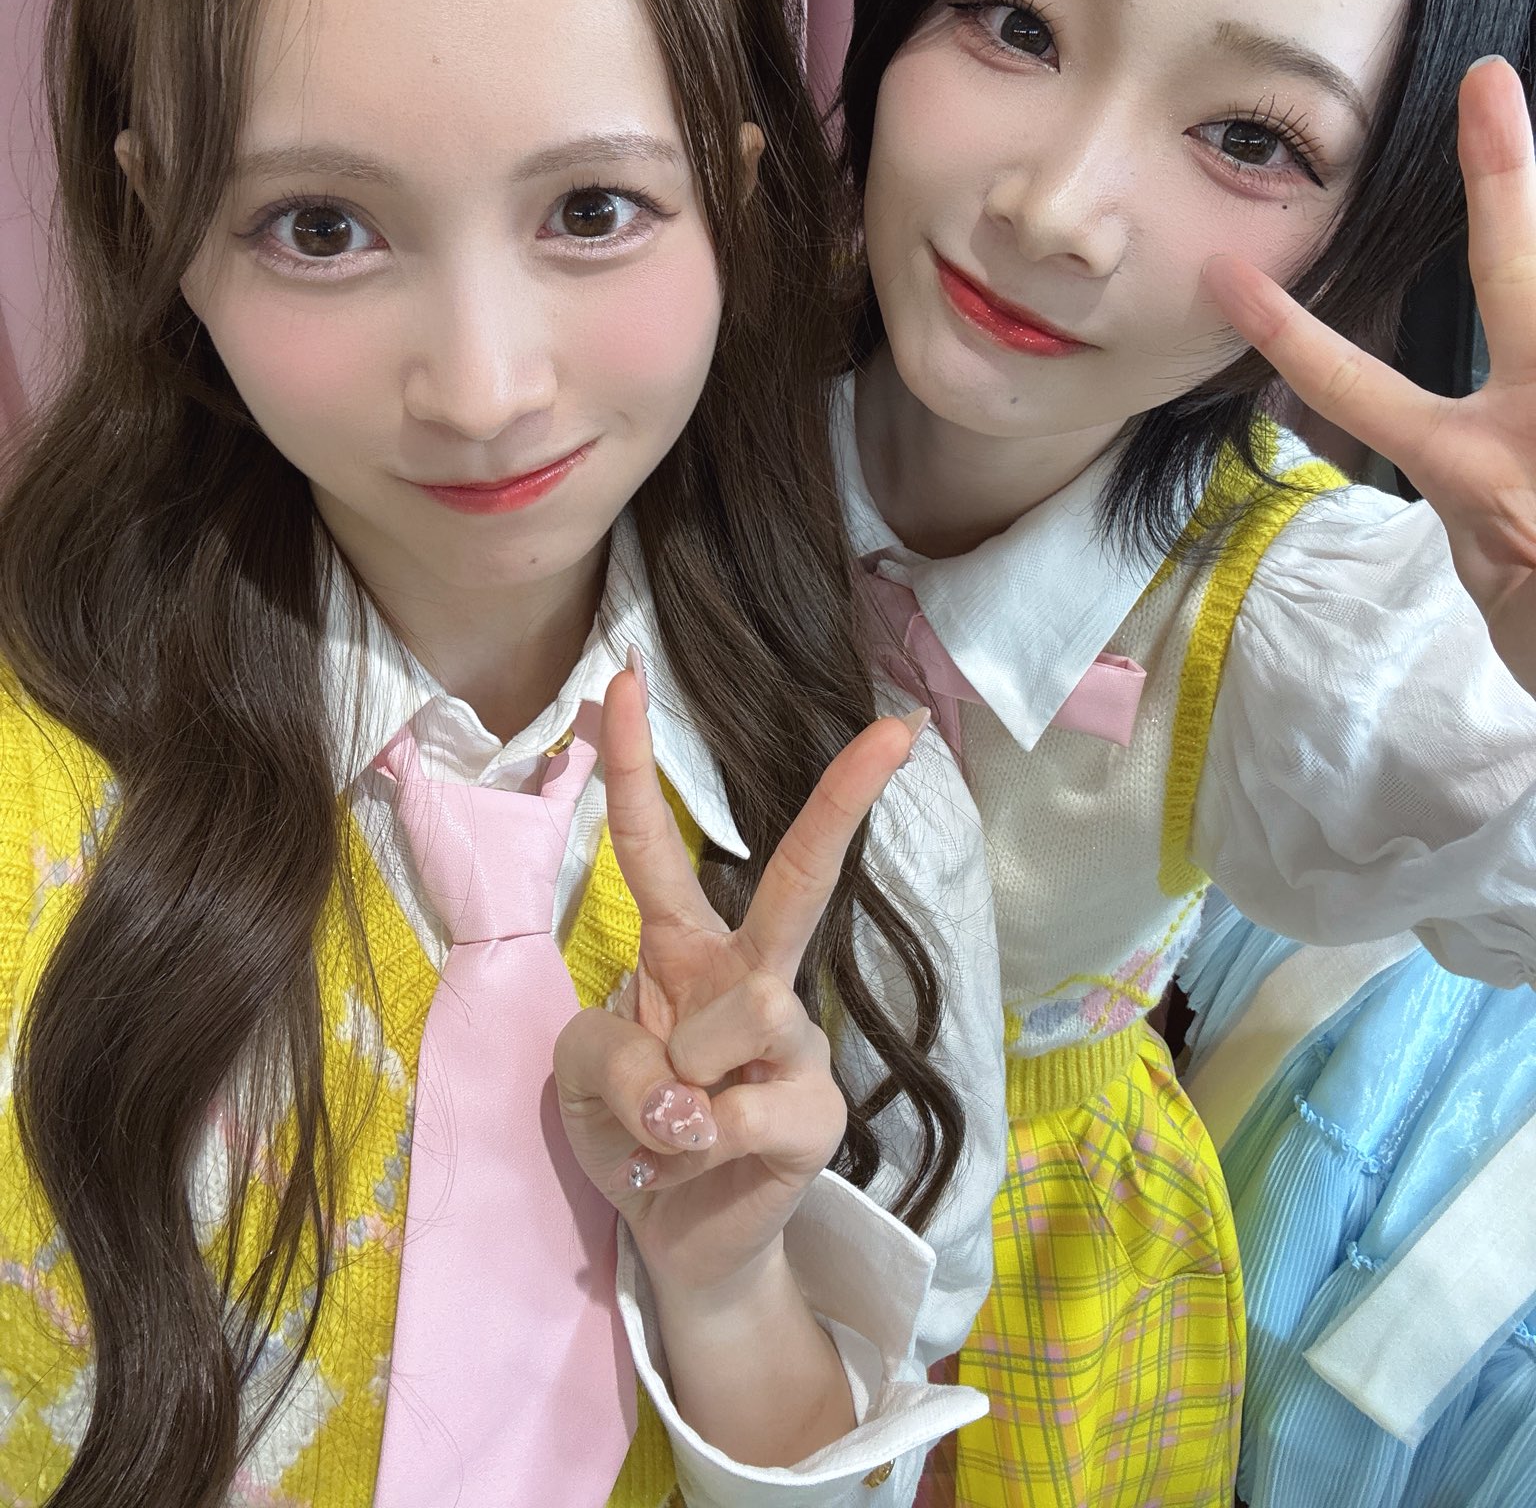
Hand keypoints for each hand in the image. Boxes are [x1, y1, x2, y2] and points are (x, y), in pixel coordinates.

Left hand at [554, 658, 924, 1296]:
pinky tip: (690, 1160)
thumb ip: (608, 1048)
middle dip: (843, 802)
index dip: (630, 765)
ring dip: (666, 1078)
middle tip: (897, 729)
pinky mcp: (819, 1115)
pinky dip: (686, 1141)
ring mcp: (797, 1043)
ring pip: (737, 1013)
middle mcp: (754, 979)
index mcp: (686, 949)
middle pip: (796, 882)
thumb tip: (690, 1086)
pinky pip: (737, 1109)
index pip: (655, 846)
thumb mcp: (579, 1073)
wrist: (677, 1238)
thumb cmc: (630, 1128)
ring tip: (664, 1126)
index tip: (624, 677)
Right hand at [1205, 55, 1535, 695]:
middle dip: (1502, 182)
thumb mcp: (1512, 605)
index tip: (1229, 277)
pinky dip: (1481, 351)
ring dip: (1529, 232)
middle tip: (1493, 86)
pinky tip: (1529, 380)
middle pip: (1518, 282)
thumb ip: (1492, 521)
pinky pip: (1497, 368)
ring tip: (1511, 130)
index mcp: (1475, 470)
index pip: (1355, 385)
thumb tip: (1489, 483)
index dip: (1288, 330)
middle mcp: (1528, 427)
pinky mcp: (1528, 464)